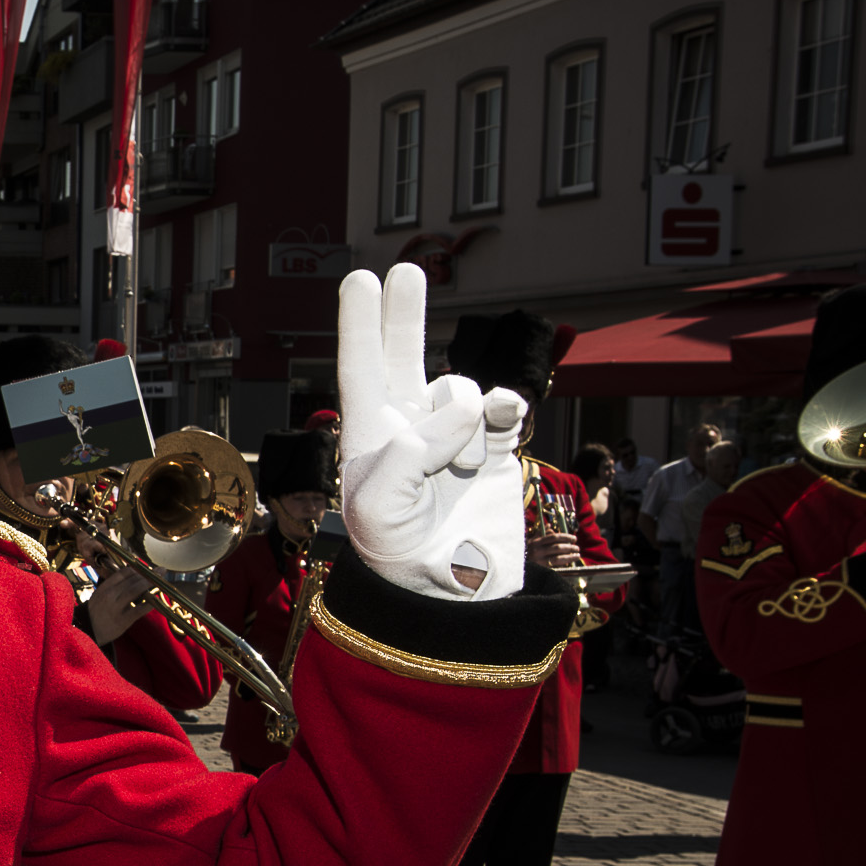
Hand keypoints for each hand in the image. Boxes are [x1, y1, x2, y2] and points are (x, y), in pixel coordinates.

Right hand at [87, 563, 161, 645]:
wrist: (87, 633)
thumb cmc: (95, 614)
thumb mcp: (99, 596)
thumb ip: (113, 587)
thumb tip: (133, 577)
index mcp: (104, 588)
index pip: (124, 573)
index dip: (138, 569)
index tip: (147, 569)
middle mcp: (110, 595)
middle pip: (133, 579)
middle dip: (149, 574)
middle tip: (161, 571)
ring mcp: (116, 608)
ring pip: (137, 590)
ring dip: (151, 584)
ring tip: (161, 581)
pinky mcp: (123, 620)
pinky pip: (139, 609)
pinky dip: (150, 603)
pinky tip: (156, 600)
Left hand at [335, 264, 525, 600]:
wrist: (455, 595)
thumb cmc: (399, 558)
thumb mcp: (380, 509)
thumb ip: (410, 452)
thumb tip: (460, 406)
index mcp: (371, 437)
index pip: (361, 368)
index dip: (360, 323)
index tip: (360, 278)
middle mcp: (409, 428)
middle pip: (404, 355)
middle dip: (404, 314)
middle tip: (407, 270)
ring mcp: (454, 436)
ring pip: (464, 389)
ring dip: (468, 418)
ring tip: (462, 468)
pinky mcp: (495, 448)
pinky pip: (504, 408)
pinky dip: (504, 414)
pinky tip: (497, 433)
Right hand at [530, 530, 582, 573]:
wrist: (517, 564)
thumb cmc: (525, 551)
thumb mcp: (531, 541)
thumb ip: (540, 533)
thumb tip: (549, 525)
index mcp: (536, 542)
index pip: (553, 537)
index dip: (565, 537)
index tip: (573, 538)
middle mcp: (537, 550)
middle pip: (557, 547)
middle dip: (569, 547)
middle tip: (577, 547)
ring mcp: (539, 559)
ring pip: (558, 556)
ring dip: (570, 555)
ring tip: (577, 554)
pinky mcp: (541, 567)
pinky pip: (556, 563)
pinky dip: (565, 561)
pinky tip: (571, 560)